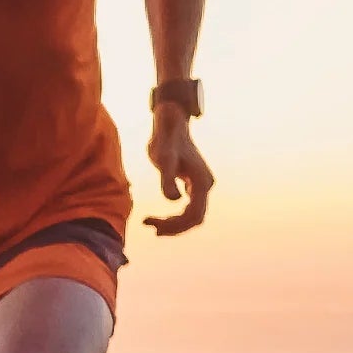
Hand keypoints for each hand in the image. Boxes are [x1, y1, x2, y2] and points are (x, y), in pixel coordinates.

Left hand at [142, 101, 212, 233]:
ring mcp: (200, 186)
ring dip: (172, 224)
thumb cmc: (165, 140)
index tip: (153, 225)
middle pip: (194, 219)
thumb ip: (168, 179)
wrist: (170, 125)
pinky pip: (187, 209)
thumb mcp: (163, 159)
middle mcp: (205, 186)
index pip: (193, 215)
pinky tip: (156, 219)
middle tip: (147, 224)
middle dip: (172, 227)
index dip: (174, 225)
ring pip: (192, 216)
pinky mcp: (193, 184)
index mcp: (202, 182)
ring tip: (148, 223)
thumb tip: (174, 200)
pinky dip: (173, 217)